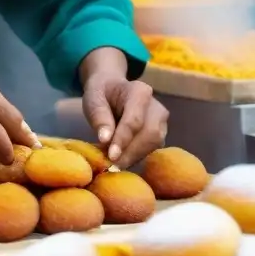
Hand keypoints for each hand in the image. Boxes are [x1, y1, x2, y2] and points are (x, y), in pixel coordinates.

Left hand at [81, 54, 168, 168]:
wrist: (112, 90)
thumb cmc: (102, 95)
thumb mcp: (93, 100)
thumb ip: (99, 117)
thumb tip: (105, 139)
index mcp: (139, 92)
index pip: (134, 120)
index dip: (123, 139)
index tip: (111, 156)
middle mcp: (156, 106)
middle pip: (150, 133)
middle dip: (131, 153)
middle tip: (111, 165)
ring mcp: (161, 121)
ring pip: (154, 143)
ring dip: (134, 157)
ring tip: (114, 164)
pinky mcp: (160, 134)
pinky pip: (152, 149)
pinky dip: (136, 157)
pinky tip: (121, 161)